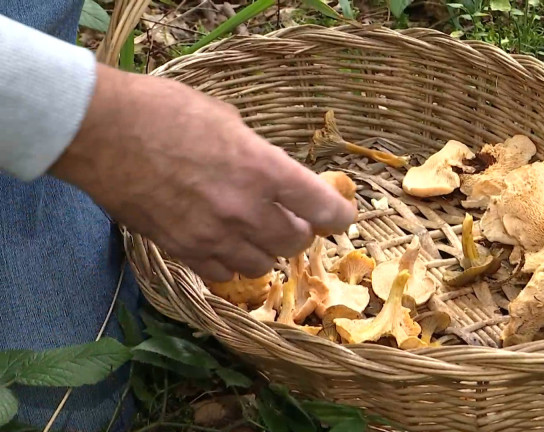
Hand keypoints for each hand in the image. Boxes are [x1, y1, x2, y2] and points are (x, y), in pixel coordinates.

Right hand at [49, 64, 356, 281]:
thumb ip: (257, 153)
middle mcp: (245, 210)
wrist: (102, 132)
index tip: (340, 216)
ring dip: (266, 251)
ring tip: (255, 234)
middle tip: (292, 219)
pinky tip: (224, 247)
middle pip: (296, 243)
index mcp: (264, 170)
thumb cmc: (165, 111)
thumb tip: (272, 172)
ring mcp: (212, 235)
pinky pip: (222, 275)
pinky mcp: (181, 250)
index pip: (322, 209)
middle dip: (300, 232)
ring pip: (262, 266)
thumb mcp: (227, 119)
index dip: (339, 215)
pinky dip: (230, 264)